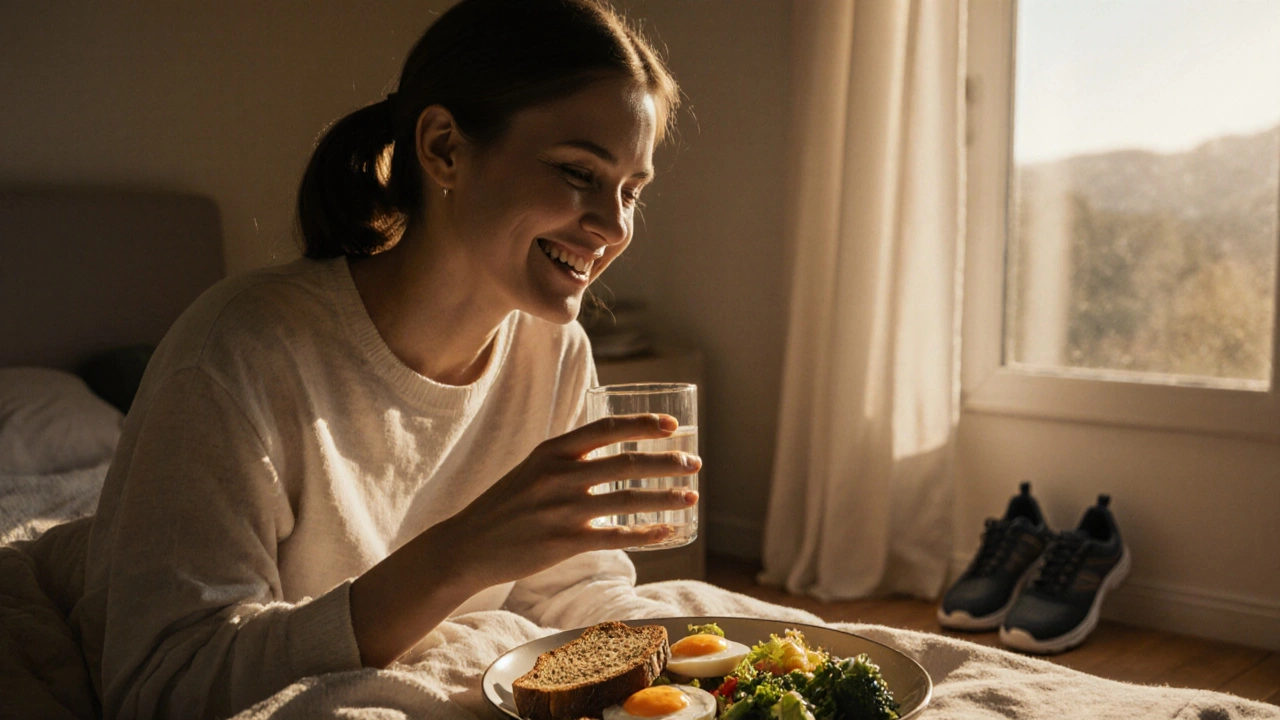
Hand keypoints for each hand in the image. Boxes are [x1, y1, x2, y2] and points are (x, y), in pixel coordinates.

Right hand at [439, 412, 700, 588]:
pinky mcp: (563, 543)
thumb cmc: (506, 507)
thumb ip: (569, 459)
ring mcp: (561, 509)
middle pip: (626, 462)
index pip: (606, 429)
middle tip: (694, 464)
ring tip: (691, 497)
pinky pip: (615, 537)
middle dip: (666, 462)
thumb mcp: (532, 469)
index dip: (643, 425)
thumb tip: (613, 450)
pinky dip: (646, 535)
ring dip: (665, 497)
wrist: (467, 546)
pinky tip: (666, 533)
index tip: (672, 425)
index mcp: (552, 451)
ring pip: (627, 499)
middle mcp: (558, 475)